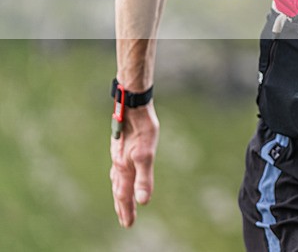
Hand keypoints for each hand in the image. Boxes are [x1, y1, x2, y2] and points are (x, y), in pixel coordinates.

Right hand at [110, 103, 159, 226]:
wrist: (133, 106)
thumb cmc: (142, 128)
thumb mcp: (146, 154)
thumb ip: (144, 178)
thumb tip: (143, 201)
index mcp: (124, 168)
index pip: (125, 195)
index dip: (127, 210)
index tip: (128, 225)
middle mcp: (119, 163)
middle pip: (119, 190)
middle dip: (123, 206)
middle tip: (126, 222)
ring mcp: (119, 154)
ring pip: (117, 179)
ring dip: (120, 193)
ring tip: (121, 203)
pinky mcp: (122, 146)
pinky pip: (118, 168)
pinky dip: (119, 178)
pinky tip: (121, 174)